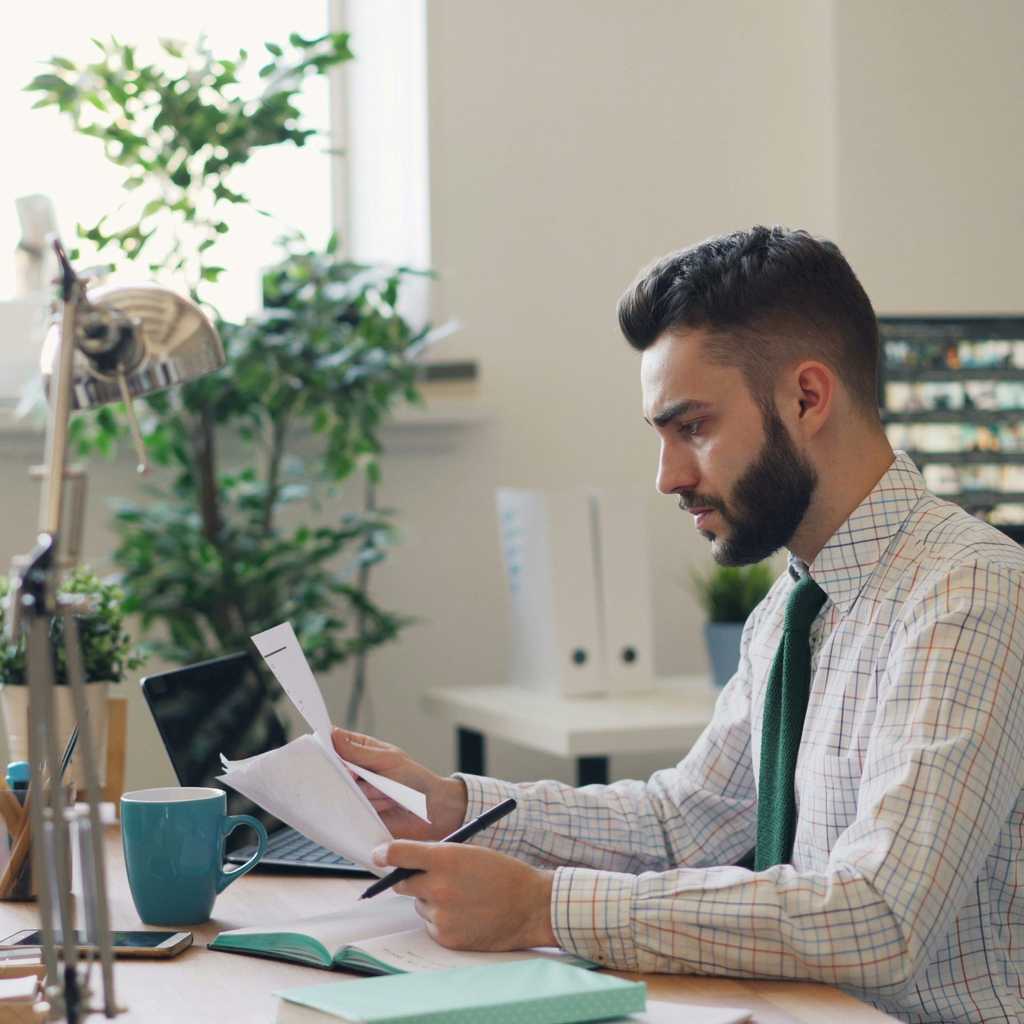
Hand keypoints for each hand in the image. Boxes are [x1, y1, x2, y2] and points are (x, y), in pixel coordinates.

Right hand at [332, 727, 467, 841]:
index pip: (335, 742)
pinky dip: (361, 808)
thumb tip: (334, 735)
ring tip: (386, 794)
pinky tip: (378, 806)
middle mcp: (355, 771)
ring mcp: (355, 792)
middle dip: (344, 773)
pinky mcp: (357, 813)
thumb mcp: (388, 760)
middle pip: (333, 768)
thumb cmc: (414, 779)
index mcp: (362, 751)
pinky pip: (347, 811)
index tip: (321, 748)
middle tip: (356, 776)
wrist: (432, 811)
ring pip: (341, 790)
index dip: (326, 744)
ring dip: (364, 792)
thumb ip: (360, 752)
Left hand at [374, 841, 555, 950]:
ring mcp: (441, 915)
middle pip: (402, 883)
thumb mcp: (470, 852)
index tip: (379, 854)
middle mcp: (438, 887)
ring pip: (420, 905)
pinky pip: (432, 925)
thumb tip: (408, 861)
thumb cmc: (503, 874)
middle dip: (410, 879)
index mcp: (446, 858)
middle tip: (429, 877)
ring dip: (432, 900)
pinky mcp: (446, 937)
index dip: (385, 853)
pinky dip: (443, 920)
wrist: (530, 906)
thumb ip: (437, 855)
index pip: (399, 853)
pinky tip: (466, 914)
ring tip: (463, 897)